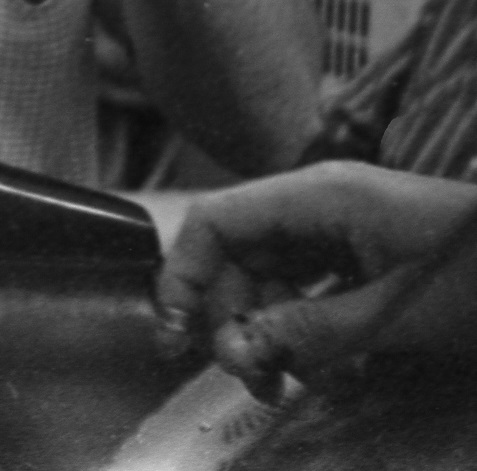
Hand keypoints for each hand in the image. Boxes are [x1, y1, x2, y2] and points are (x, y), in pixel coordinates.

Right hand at [154, 162, 476, 394]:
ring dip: (265, 330)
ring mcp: (342, 227)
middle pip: (236, 254)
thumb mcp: (398, 313)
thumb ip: (310, 330)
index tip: (181, 337)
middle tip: (253, 378)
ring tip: (285, 383)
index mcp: (318, 196)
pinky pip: (306, 286)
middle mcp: (317, 203)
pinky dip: (300, 326)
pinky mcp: (365, 253)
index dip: (185, 275)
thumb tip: (235, 352)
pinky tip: (318, 366)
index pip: (214, 221)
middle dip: (231, 317)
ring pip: (269, 275)